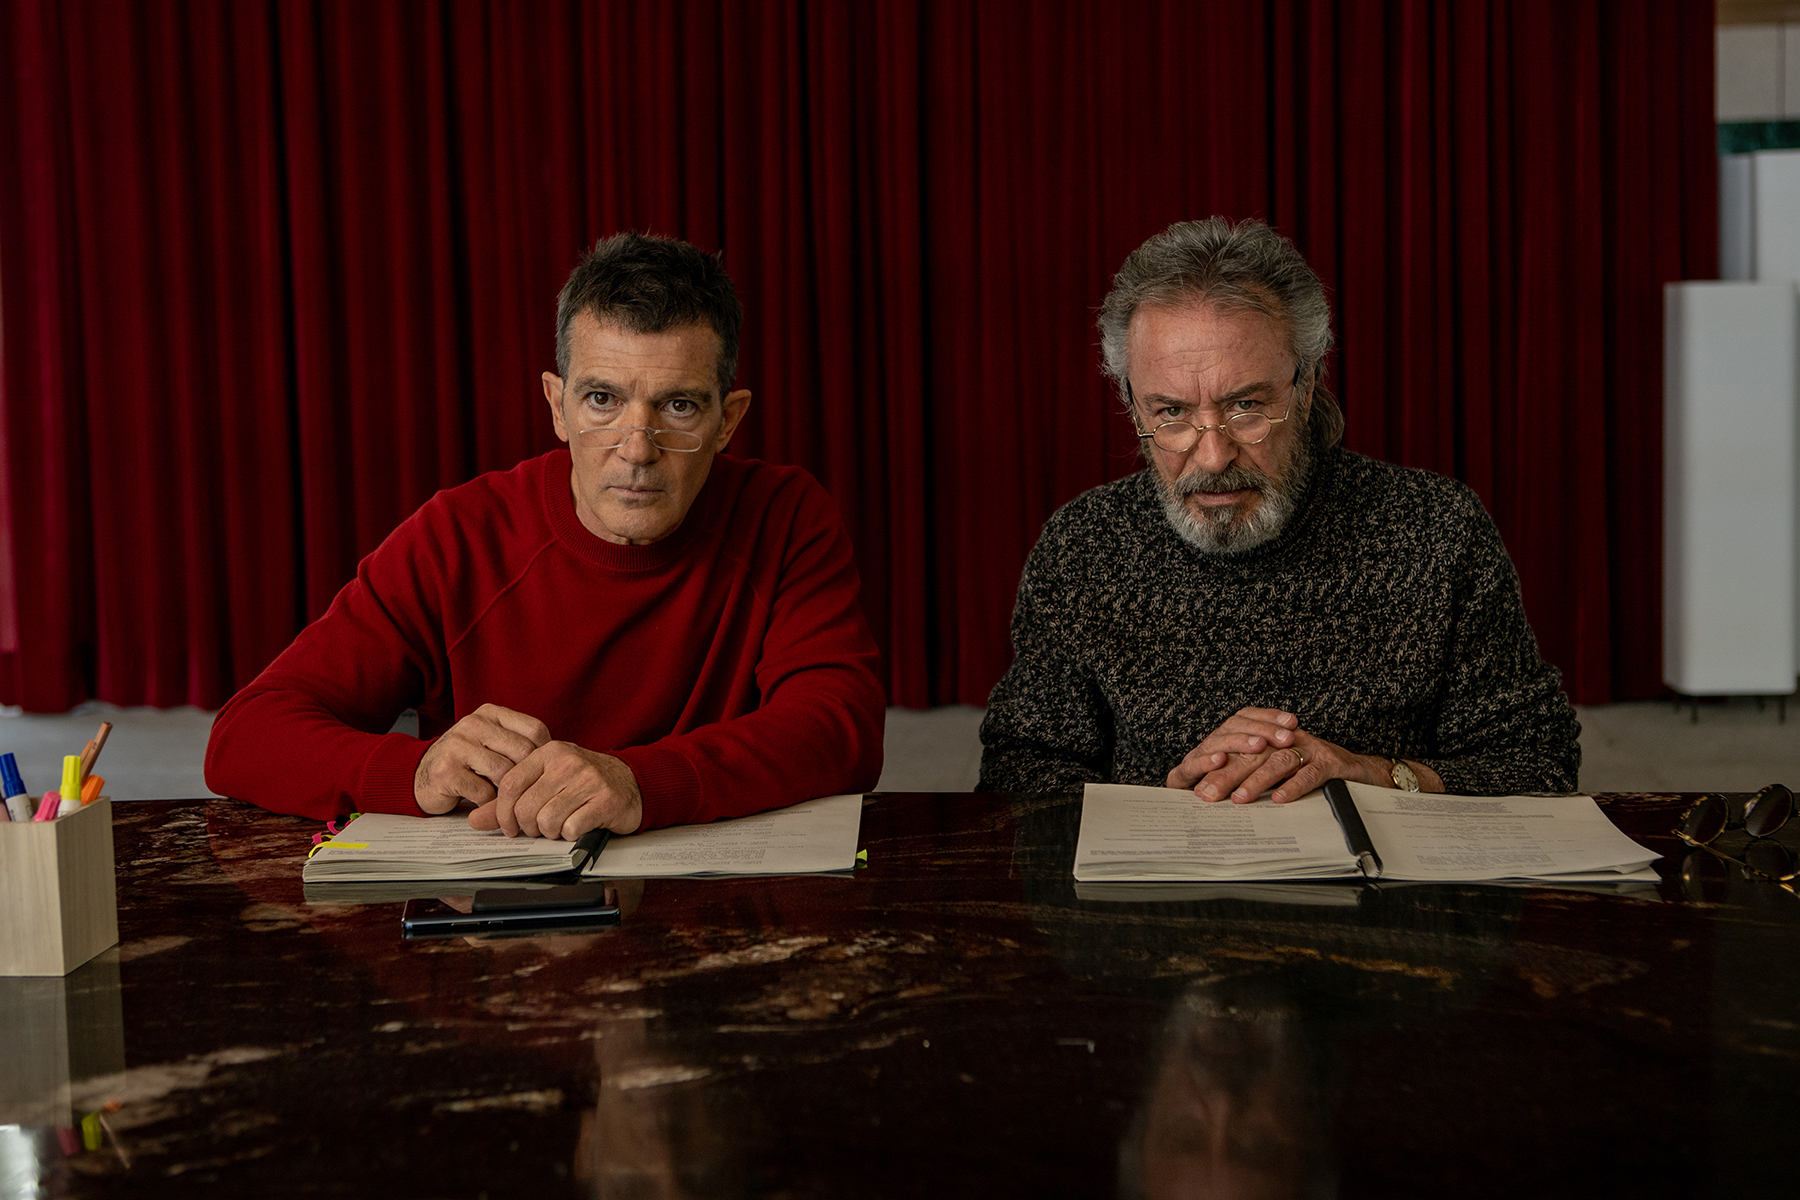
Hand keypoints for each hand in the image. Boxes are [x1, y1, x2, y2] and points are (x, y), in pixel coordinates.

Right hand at [414, 704, 552, 814]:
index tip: (544, 772)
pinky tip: (484, 802)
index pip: (535, 730)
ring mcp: (458, 746)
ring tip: (507, 799)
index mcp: (491, 713)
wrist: (421, 775)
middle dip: (529, 778)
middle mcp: (473, 724)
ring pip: (504, 773)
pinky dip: (489, 803)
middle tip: (529, 793)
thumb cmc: (467, 762)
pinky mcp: (446, 771)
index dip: (545, 755)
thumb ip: (520, 744)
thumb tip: (558, 761)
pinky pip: (484, 792)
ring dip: (509, 793)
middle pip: (523, 752)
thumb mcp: (494, 742)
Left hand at [468, 742, 643, 839]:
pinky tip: (579, 825)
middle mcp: (567, 761)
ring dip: (550, 833)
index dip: (501, 812)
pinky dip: (571, 834)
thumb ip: (510, 801)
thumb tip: (474, 820)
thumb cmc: (584, 782)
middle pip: (526, 807)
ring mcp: (588, 779)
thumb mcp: (546, 781)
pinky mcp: (606, 800)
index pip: (509, 784)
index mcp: (548, 752)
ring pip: (547, 820)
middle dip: (528, 827)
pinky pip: (572, 828)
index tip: (509, 826)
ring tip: (561, 826)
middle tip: (539, 829)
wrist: (632, 782)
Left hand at [1164, 707, 1393, 803]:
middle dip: (1228, 774)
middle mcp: (1289, 740)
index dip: (1218, 767)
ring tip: (1239, 798)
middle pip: (1253, 754)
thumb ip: (1256, 781)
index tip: (1198, 787)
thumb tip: (1223, 800)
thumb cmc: (1317, 773)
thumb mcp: (1283, 775)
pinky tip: (1280, 799)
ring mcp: (1310, 748)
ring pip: (1278, 760)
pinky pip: (1310, 772)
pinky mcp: (1331, 761)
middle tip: (1209, 794)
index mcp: (1274, 740)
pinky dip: (1294, 786)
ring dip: (1257, 780)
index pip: (1240, 749)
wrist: (1362, 770)